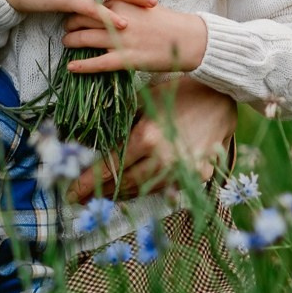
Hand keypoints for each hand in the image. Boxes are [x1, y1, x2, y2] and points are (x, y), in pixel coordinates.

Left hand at [62, 0, 207, 74]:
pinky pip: (98, 63)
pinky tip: (70, 67)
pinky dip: (82, 66)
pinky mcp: (126, 59)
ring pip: (85, 39)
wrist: (187, 39)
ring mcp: (121, 40)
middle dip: (70, 22)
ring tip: (67, 41)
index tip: (71, 3)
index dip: (77, 1)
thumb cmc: (165, 19)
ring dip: (71, 40)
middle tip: (66, 25)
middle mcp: (118, 18)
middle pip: (82, 17)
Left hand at [69, 77, 235, 201]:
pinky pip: (165, 187)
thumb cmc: (178, 94)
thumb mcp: (144, 102)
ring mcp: (182, 170)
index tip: (70, 194)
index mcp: (146, 138)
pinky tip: (132, 189)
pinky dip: (147, 189)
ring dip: (122, 193)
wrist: (221, 99)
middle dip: (100, 192)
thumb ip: (121, 124)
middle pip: (125, 183)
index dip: (87, 182)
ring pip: (145, 189)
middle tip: (80, 198)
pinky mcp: (197, 176)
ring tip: (103, 195)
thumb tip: (95, 140)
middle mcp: (164, 159)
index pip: (109, 167)